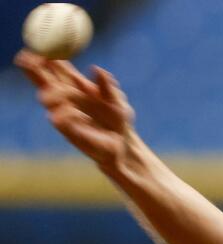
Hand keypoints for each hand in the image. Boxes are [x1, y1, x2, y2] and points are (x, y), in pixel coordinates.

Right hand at [14, 50, 134, 172]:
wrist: (123, 144)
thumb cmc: (119, 120)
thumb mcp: (117, 100)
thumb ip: (108, 86)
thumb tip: (96, 69)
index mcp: (77, 88)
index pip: (57, 70)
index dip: (46, 59)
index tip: (39, 49)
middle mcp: (66, 99)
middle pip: (44, 81)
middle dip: (33, 70)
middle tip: (27, 60)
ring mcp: (65, 114)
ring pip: (48, 99)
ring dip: (51, 94)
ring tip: (56, 94)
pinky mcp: (68, 131)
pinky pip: (60, 121)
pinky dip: (63, 114)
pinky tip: (72, 113)